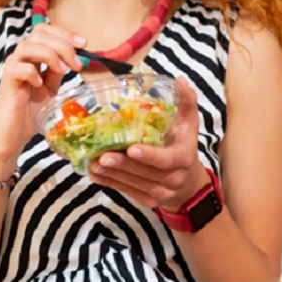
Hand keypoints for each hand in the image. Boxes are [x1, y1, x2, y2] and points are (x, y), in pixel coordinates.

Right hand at [0, 23, 83, 162]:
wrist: (11, 134)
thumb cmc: (27, 111)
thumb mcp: (50, 88)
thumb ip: (57, 72)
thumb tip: (74, 58)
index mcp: (31, 56)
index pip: (44, 30)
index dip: (64, 33)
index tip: (83, 43)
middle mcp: (20, 58)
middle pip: (38, 33)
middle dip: (62, 44)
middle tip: (76, 64)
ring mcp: (12, 68)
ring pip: (27, 46)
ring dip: (49, 55)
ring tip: (62, 71)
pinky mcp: (7, 83)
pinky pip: (18, 67)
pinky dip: (32, 72)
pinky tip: (40, 84)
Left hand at [88, 77, 208, 208]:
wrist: (189, 185)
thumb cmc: (184, 147)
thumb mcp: (189, 126)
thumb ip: (186, 103)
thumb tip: (180, 80)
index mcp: (183, 158)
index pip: (166, 160)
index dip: (149, 155)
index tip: (131, 147)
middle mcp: (173, 178)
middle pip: (144, 172)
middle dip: (122, 164)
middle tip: (102, 155)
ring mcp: (160, 193)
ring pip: (133, 184)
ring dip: (112, 174)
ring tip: (93, 162)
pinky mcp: (148, 200)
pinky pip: (127, 192)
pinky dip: (110, 183)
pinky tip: (95, 174)